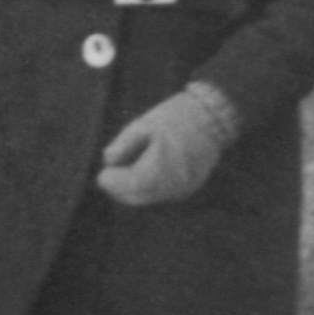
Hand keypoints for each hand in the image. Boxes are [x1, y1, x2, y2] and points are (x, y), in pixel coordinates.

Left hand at [96, 85, 239, 207]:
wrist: (212, 116)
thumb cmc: (175, 116)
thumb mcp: (143, 124)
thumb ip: (123, 145)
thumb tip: (108, 162)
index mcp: (161, 169)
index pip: (129, 185)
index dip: (112, 182)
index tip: (101, 175)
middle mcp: (174, 185)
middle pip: (138, 197)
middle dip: (120, 190)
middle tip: (107, 178)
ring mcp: (184, 189)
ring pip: (150, 198)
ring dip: (133, 190)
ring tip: (122, 175)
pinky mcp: (190, 187)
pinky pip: (163, 194)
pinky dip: (148, 188)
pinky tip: (141, 175)